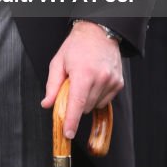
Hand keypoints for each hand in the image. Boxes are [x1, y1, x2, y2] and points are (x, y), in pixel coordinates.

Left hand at [41, 22, 123, 139]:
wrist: (99, 32)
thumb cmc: (76, 46)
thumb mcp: (58, 62)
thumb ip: (52, 85)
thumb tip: (47, 104)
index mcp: (83, 73)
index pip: (77, 104)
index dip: (71, 121)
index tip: (68, 134)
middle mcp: (100, 78)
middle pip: (84, 107)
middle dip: (75, 103)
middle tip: (72, 86)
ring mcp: (112, 82)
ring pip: (95, 106)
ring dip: (87, 100)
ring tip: (84, 80)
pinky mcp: (119, 84)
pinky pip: (105, 101)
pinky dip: (97, 96)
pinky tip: (94, 81)